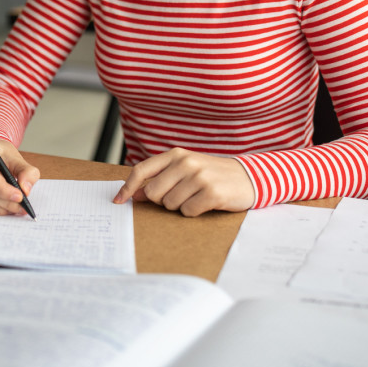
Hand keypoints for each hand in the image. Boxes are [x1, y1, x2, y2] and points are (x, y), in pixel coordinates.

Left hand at [112, 148, 253, 216]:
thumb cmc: (212, 174)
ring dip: (181, 206)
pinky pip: (187, 212)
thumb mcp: (186, 170)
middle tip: (182, 195)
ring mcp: (199, 177)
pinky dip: (194, 212)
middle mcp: (186, 162)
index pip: (141, 170)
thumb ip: (160, 178)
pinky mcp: (211, 193)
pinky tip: (206, 203)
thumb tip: (134, 193)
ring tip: (197, 196)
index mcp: (176, 154)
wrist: (248, 177)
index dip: (127, 187)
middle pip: (153, 193)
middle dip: (163, 200)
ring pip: (169, 205)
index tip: (118, 200)